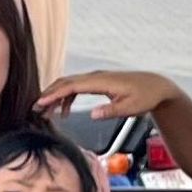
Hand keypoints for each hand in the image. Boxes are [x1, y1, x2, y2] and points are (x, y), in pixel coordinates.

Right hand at [40, 68, 180, 116]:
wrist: (157, 86)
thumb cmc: (146, 96)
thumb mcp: (131, 108)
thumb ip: (111, 112)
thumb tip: (92, 114)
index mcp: (102, 81)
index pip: (72, 86)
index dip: (54, 94)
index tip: (40, 103)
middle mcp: (96, 77)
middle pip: (65, 83)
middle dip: (48, 94)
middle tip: (34, 109)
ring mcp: (96, 79)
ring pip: (69, 84)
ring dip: (55, 96)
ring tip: (44, 112)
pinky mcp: (98, 83)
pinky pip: (76, 88)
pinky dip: (66, 98)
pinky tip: (62, 112)